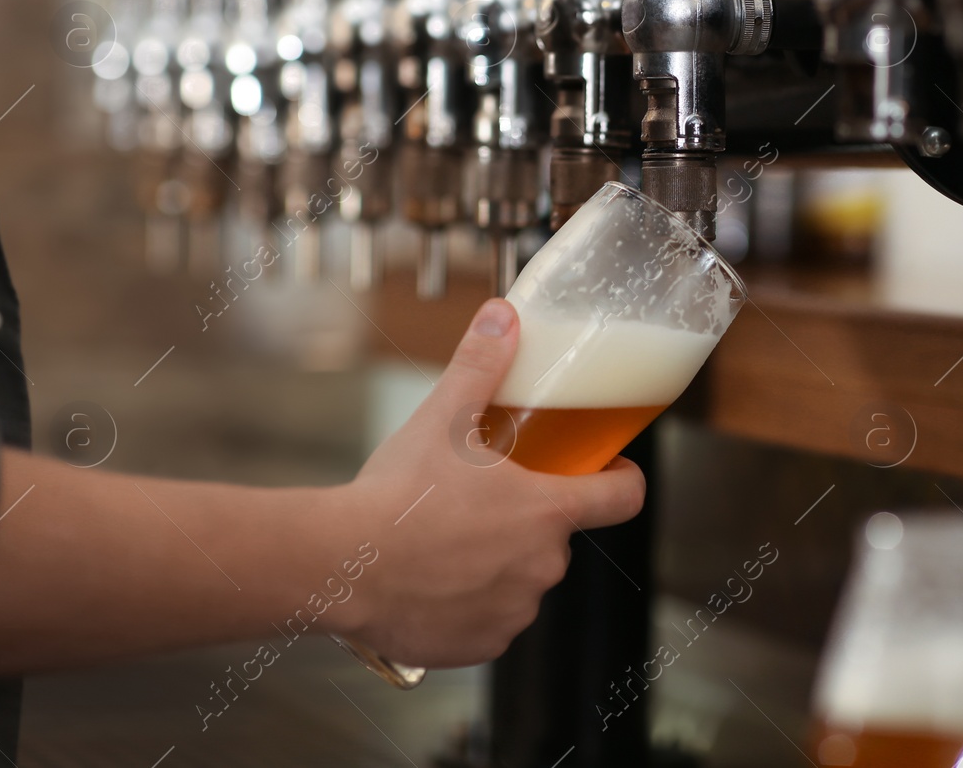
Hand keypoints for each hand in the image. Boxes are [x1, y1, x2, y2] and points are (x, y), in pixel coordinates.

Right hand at [325, 299, 645, 667]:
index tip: (609, 469)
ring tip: (446, 540)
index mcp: (546, 512)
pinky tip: (433, 581)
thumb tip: (503, 315)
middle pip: (557, 536)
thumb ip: (480, 364)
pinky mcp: (480, 647)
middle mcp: (542, 568)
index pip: (623, 498)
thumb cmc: (395, 497)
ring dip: (498, 562)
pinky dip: (470, 603)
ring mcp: (513, 613)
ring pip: (522, 579)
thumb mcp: (443, 418)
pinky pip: (490, 620)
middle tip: (482, 499)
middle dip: (527, 518)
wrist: (339, 567)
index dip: (621, 479)